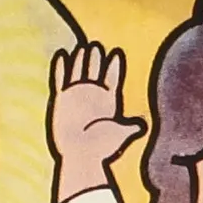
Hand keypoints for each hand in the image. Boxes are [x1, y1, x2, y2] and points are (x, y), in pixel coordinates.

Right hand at [50, 43, 145, 198]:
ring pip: (78, 71)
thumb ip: (131, 127)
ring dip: (80, 59)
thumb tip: (143, 126)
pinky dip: (60, 67)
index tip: (116, 53)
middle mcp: (93, 95)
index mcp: (108, 100)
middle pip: (94, 70)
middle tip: (96, 45)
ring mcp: (76, 96)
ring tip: (82, 47)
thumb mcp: (120, 134)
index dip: (114, 65)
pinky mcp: (61, 100)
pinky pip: (60, 79)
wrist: (81, 157)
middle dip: (95, 58)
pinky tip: (62, 55)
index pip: (112, 77)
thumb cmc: (101, 148)